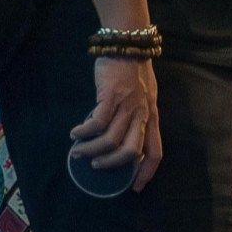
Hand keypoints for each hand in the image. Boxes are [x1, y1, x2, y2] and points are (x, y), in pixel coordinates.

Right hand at [70, 56, 163, 190]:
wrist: (128, 44)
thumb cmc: (135, 70)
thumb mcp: (146, 95)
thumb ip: (140, 115)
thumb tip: (126, 135)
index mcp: (152, 116)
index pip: (156, 151)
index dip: (147, 172)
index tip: (135, 186)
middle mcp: (142, 114)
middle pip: (130, 151)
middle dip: (112, 165)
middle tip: (97, 166)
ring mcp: (126, 106)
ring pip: (110, 140)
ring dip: (91, 150)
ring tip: (78, 151)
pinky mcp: (110, 97)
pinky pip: (96, 123)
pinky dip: (84, 132)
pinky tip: (76, 133)